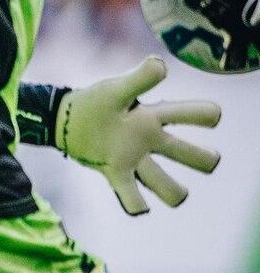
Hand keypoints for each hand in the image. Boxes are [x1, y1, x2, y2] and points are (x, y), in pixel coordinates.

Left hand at [56, 57, 221, 214]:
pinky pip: (132, 196)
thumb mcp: (115, 89)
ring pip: (166, 184)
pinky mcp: (115, 173)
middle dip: (204, 159)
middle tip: (208, 160)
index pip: (192, 114)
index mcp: (153, 117)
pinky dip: (137, 205)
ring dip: (174, 192)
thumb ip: (138, 78)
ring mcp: (134, 159)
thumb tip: (161, 65)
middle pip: (191, 155)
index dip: (206, 115)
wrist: (62, 119)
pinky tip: (138, 207)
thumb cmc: (93, 101)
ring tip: (175, 195)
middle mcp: (150, 140)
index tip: (210, 117)